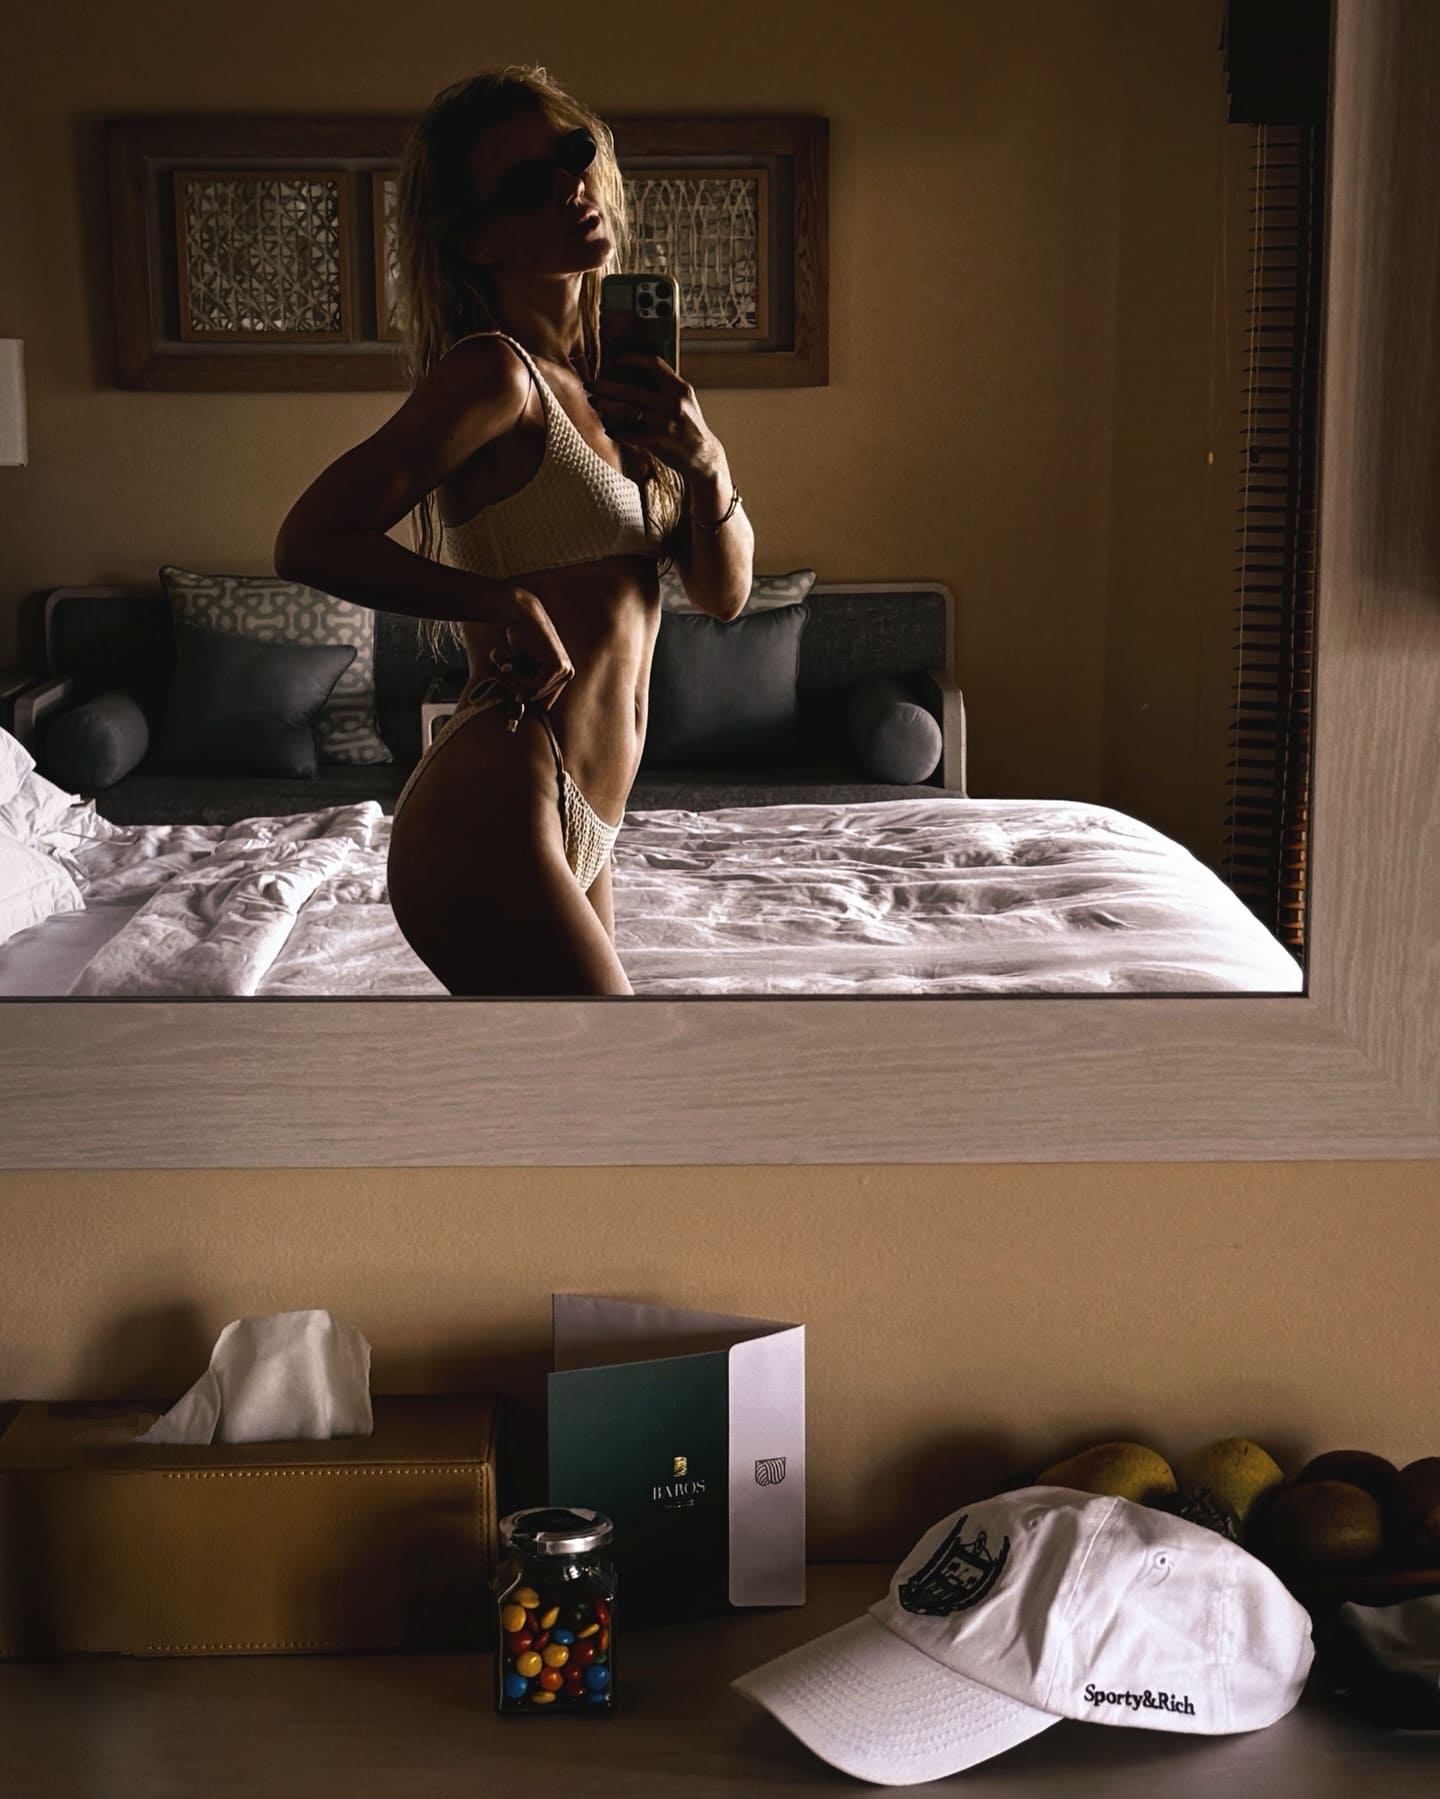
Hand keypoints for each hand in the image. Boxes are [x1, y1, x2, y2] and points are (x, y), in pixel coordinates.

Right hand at [489, 589, 573, 712]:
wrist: (521, 614)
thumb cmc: (519, 637)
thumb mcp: (523, 665)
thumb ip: (526, 683)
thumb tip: (516, 708)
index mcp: (562, 674)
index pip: (545, 703)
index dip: (525, 700)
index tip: (507, 691)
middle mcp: (567, 673)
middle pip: (540, 703)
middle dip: (517, 690)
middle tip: (503, 672)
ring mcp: (564, 671)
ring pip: (535, 696)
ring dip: (514, 682)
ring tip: (506, 663)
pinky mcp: (557, 668)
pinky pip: (533, 688)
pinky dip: (517, 678)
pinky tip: (513, 662)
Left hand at [583, 350, 720, 479]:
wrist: (703, 456)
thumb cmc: (689, 427)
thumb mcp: (685, 401)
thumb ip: (666, 387)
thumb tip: (636, 374)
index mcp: (680, 388)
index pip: (655, 364)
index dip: (633, 359)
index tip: (616, 360)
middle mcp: (673, 403)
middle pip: (633, 390)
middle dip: (607, 387)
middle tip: (591, 384)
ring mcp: (665, 423)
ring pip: (628, 411)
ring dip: (608, 406)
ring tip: (595, 403)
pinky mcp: (659, 441)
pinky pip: (631, 434)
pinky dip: (617, 431)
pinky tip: (608, 429)